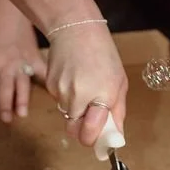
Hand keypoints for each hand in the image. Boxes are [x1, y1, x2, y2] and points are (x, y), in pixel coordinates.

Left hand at [0, 0, 46, 122]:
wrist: (11, 10)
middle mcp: (7, 65)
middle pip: (5, 88)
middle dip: (5, 105)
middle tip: (6, 120)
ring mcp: (23, 63)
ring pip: (23, 84)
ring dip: (23, 99)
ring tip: (23, 113)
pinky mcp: (35, 58)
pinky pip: (42, 73)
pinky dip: (47, 84)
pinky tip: (52, 96)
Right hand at [46, 23, 127, 147]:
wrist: (75, 28)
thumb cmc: (102, 52)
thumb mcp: (118, 81)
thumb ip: (117, 111)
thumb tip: (117, 135)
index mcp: (102, 95)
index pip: (90, 132)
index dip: (92, 141)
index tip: (98, 140)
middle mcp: (80, 96)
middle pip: (74, 131)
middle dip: (81, 132)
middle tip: (90, 122)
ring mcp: (62, 91)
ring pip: (66, 116)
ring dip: (75, 111)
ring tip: (83, 88)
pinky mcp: (50, 86)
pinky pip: (59, 101)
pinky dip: (66, 97)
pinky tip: (73, 79)